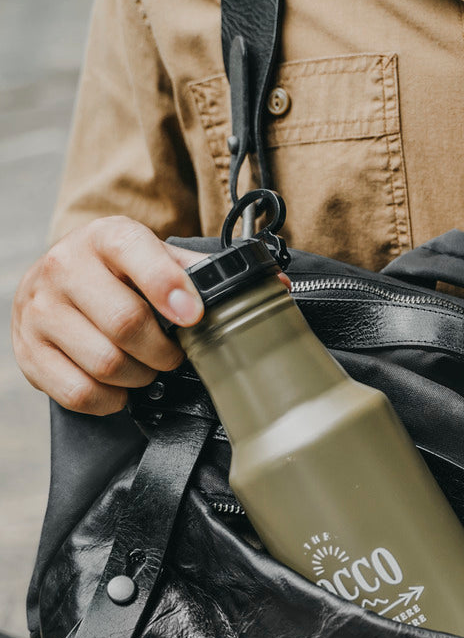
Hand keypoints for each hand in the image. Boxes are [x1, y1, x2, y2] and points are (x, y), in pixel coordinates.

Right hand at [12, 216, 205, 414]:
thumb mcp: (156, 257)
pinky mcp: (27, 350)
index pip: (135, 253)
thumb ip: (199, 271)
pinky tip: (118, 385)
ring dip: (139, 377)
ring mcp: (39, 310)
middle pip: (125, 323)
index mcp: (105, 238)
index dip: (169, 288)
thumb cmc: (119, 275)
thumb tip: (263, 286)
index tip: (193, 316)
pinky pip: (79, 392)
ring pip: (105, 363)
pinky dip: (111, 399)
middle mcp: (64, 268)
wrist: (59, 280)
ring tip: (144, 366)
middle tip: (172, 355)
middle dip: (162, 351)